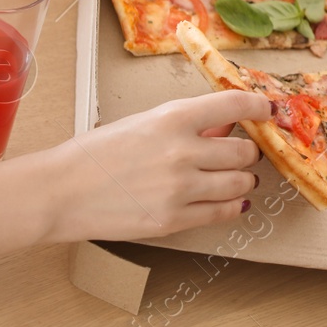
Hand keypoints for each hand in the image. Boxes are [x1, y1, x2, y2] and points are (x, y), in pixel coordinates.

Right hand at [40, 90, 268, 243]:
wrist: (59, 192)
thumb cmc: (98, 153)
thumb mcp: (145, 123)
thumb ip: (189, 124)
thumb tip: (226, 126)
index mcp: (173, 118)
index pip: (236, 105)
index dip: (259, 108)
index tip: (267, 112)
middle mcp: (182, 151)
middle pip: (246, 150)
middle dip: (249, 151)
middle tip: (242, 153)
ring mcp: (180, 189)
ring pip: (241, 182)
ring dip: (244, 179)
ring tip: (235, 178)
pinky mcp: (173, 221)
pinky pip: (224, 213)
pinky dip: (234, 205)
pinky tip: (230, 200)